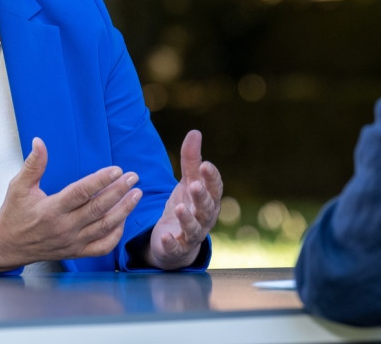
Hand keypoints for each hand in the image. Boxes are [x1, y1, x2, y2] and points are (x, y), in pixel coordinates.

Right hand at [0, 137, 142, 271]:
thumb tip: (39, 141)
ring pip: (104, 227)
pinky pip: (102, 247)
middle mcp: (64, 227)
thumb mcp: (18, 186)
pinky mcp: (75, 252)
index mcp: (51, 210)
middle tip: (133, 177)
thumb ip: (33, 164)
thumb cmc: (14, 214)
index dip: (100, 181)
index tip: (117, 169)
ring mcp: (72, 242)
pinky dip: (115, 234)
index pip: (80, 193)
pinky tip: (123, 219)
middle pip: (97, 209)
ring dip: (123, 210)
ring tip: (136, 194)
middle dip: (118, 192)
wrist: (7, 245)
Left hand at [146, 129, 223, 269]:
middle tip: (194, 185)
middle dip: (201, 197)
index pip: (215, 188)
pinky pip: (177, 247)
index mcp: (209, 200)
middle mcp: (205, 218)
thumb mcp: (187, 182)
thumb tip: (195, 132)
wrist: (176, 240)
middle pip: (207, 208)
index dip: (211, 178)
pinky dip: (172, 243)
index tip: (206, 165)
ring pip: (194, 228)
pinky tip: (165, 237)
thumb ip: (191, 160)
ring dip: (187, 219)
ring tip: (179, 208)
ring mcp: (192, 235)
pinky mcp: (178, 248)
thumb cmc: (186, 205)